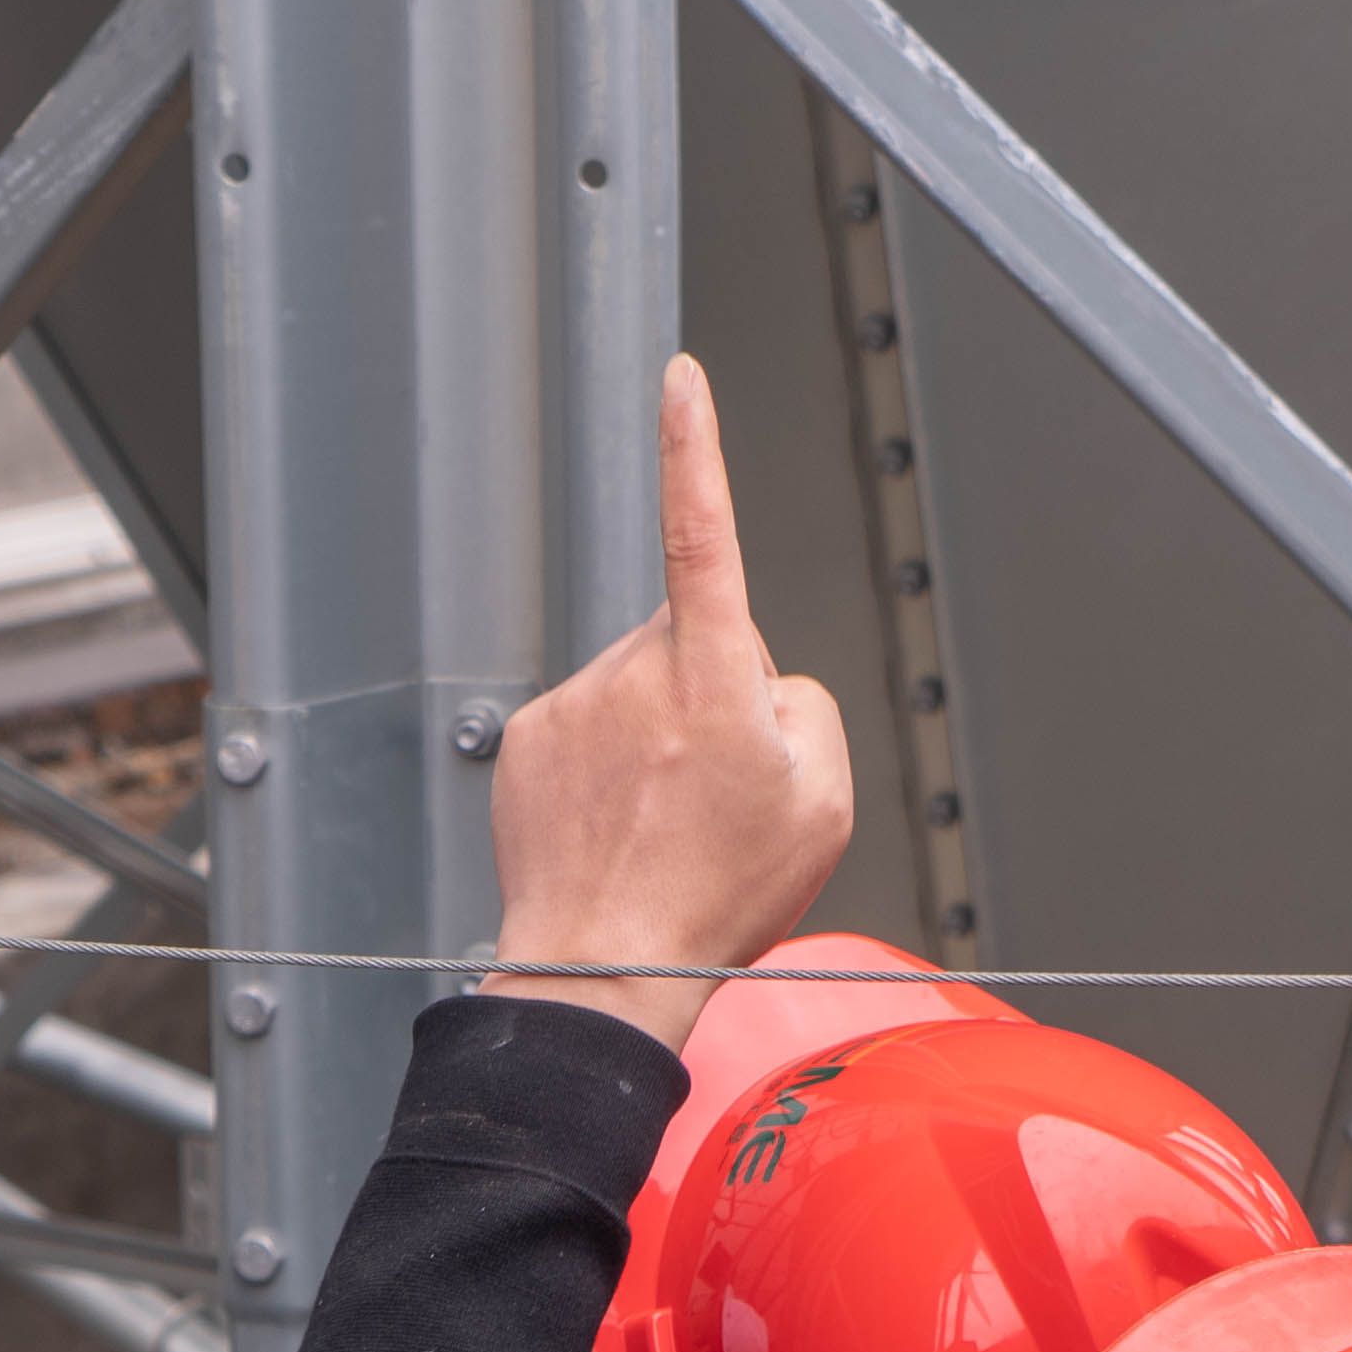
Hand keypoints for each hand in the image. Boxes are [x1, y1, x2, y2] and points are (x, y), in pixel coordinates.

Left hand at [481, 354, 855, 1053]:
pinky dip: (606, 767)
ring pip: (635, 689)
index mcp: (712, 674)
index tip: (680, 381)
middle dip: (710, 693)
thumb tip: (761, 684)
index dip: (695, 449)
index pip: (704, 531)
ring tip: (665, 826)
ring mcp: (573, 705)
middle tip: (717, 793)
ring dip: (657, 737)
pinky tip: (618, 829)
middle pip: (690, 640)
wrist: (603, 970)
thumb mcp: (823, 802)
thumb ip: (807, 708)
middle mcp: (633, 673)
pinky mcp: (528, 742)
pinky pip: (585, 727)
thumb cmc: (715, 898)